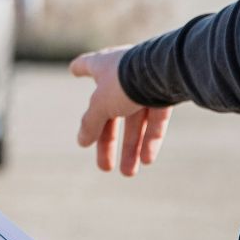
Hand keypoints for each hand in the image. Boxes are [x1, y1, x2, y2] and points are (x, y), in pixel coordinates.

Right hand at [69, 46, 172, 175]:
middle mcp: (124, 74)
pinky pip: (156, 121)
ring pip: (136, 121)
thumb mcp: (101, 105)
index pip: (87, 66)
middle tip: (104, 167)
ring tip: (128, 173)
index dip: (80, 68)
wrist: (166, 72)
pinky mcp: (166, 95)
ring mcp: (146, 85)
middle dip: (107, 142)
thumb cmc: (126, 81)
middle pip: (111, 112)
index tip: (73, 70)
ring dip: (131, 148)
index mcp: (104, 67)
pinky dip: (150, 140)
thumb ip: (91, 123)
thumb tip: (81, 141)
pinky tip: (147, 160)